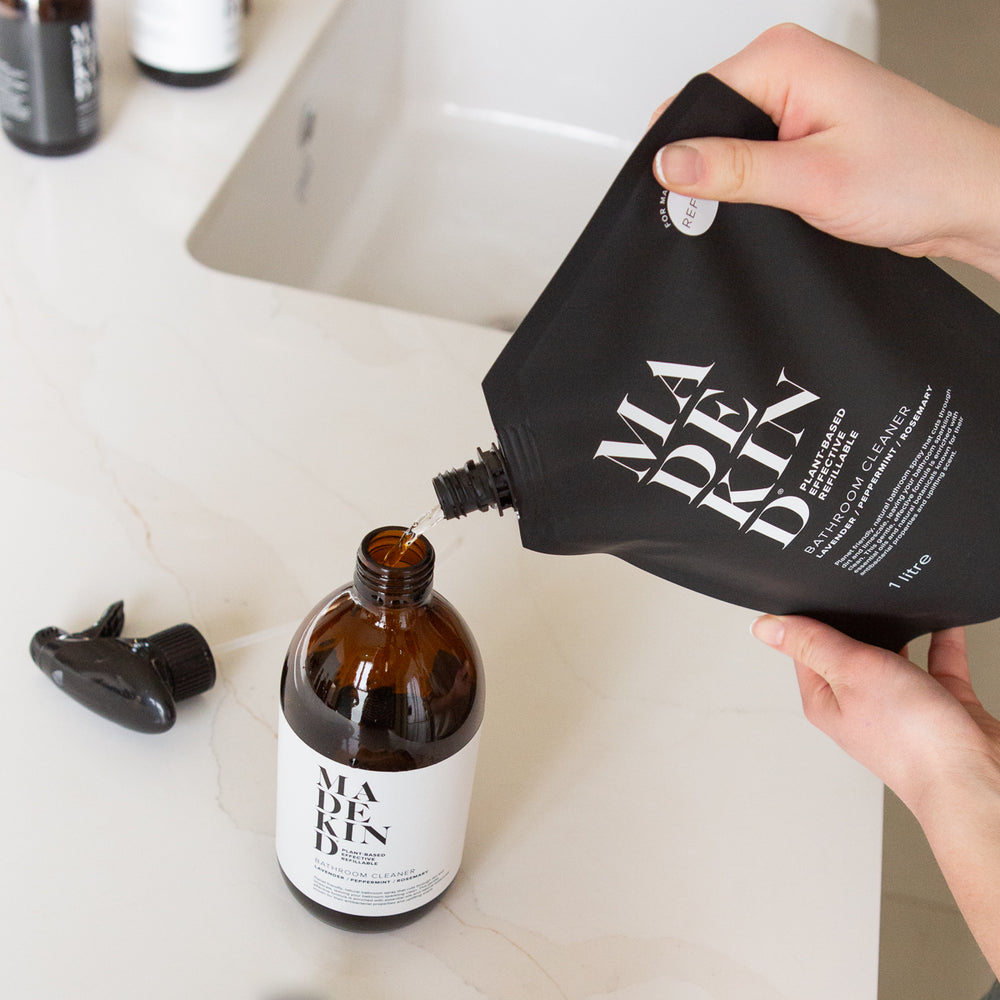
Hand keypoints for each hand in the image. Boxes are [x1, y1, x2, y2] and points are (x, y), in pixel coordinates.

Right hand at [651, 24, 999, 279]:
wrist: (967, 199)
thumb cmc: (918, 175)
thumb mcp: (810, 179)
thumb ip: (733, 169)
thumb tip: (670, 161)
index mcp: (784, 58)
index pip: (695, 97)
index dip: (678, 149)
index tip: (677, 193)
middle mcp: (789, 69)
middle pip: (706, 119)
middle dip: (703, 168)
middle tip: (725, 209)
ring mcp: (796, 99)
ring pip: (726, 141)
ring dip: (729, 180)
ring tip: (763, 203)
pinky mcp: (803, 130)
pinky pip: (750, 155)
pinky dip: (749, 185)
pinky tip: (770, 202)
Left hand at [751, 614, 999, 814]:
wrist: (977, 780)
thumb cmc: (912, 741)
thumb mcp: (852, 672)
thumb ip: (812, 644)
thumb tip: (764, 625)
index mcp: (826, 698)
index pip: (804, 648)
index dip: (809, 618)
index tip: (816, 590)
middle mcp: (860, 702)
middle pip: (849, 647)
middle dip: (857, 619)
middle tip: (860, 589)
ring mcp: (901, 704)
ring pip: (893, 653)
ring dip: (898, 628)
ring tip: (899, 601)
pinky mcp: (940, 702)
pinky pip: (937, 660)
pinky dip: (940, 637)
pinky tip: (943, 619)